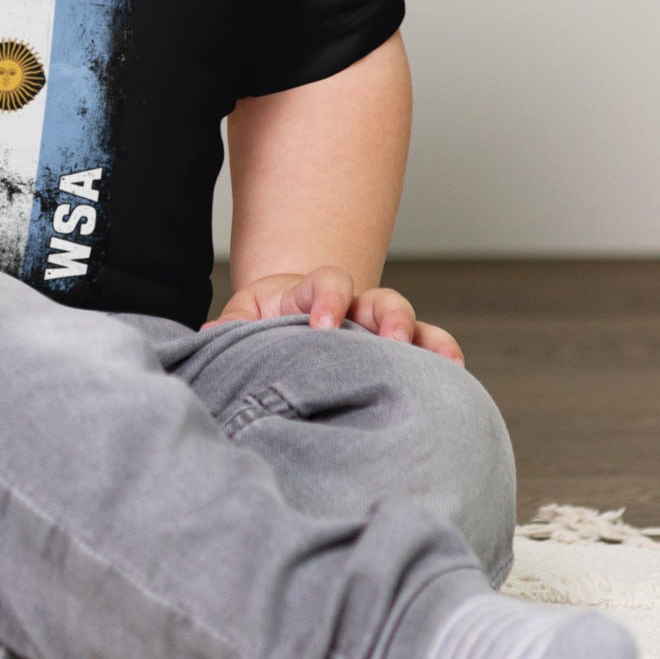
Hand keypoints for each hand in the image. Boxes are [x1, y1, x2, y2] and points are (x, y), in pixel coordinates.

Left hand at [210, 267, 463, 362]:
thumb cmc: (263, 325)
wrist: (286, 323)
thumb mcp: (243, 321)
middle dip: (386, 316)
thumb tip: (205, 340)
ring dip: (421, 337)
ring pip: (408, 321)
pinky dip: (442, 355)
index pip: (327, 283)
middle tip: (387, 339)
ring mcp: (377, 327)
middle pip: (379, 298)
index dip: (328, 299)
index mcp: (312, 293)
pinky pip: (427, 346)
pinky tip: (455, 375)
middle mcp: (353, 305)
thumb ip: (229, 327)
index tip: (322, 327)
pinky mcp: (395, 349)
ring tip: (438, 361)